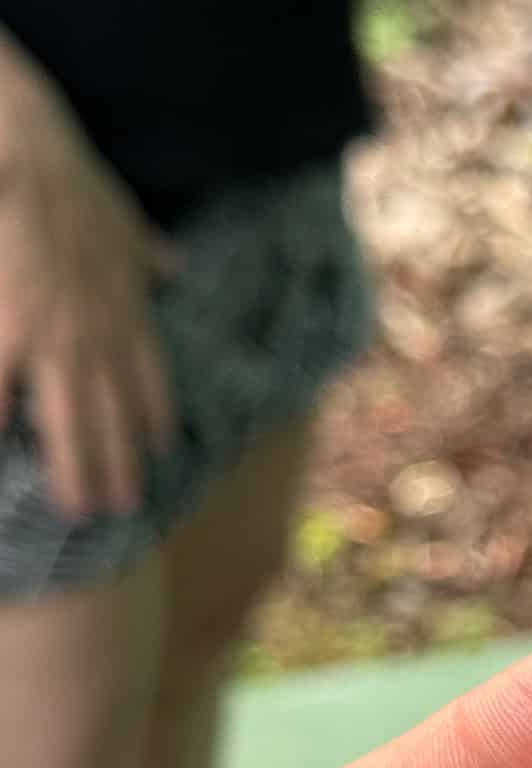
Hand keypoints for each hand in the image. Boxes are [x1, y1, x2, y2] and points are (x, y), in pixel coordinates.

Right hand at [0, 70, 176, 517]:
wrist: (28, 152)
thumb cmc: (72, 183)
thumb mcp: (123, 219)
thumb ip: (146, 252)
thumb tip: (172, 262)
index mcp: (126, 313)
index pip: (151, 378)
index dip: (156, 417)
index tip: (163, 449)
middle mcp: (98, 337)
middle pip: (113, 416)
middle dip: (119, 466)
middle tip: (121, 509)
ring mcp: (52, 338)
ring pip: (69, 419)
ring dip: (76, 468)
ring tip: (77, 508)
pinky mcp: (7, 329)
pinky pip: (6, 392)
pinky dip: (6, 424)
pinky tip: (5, 452)